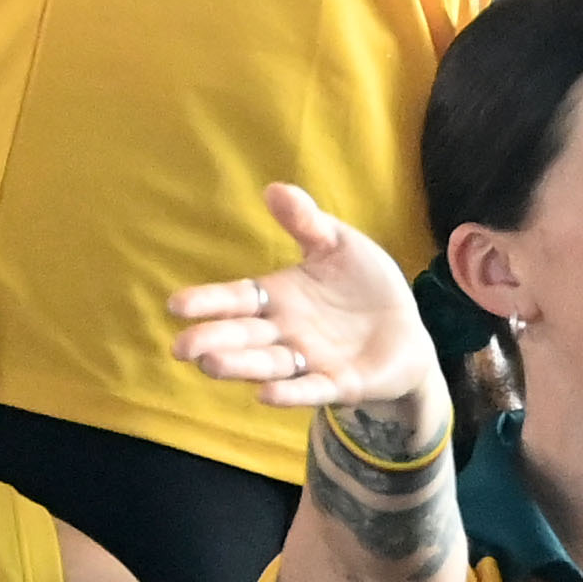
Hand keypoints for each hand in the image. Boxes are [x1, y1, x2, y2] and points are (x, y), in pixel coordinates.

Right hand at [167, 179, 455, 443]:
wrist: (405, 332)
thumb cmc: (365, 286)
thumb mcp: (339, 245)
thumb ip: (307, 222)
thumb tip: (273, 187)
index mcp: (279, 297)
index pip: (238, 298)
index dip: (209, 301)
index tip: (176, 304)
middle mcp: (285, 332)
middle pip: (243, 335)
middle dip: (213, 340)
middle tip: (182, 347)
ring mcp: (309, 361)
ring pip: (268, 365)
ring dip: (241, 366)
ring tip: (212, 365)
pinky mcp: (338, 384)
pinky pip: (310, 389)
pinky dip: (290, 392)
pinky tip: (266, 394)